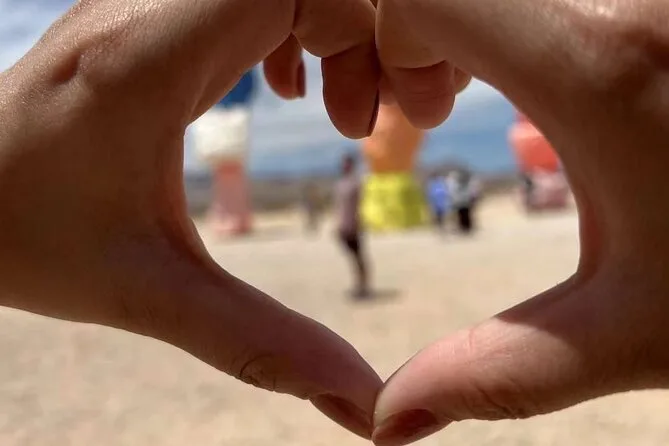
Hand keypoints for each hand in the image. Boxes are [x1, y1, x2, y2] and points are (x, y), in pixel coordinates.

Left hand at [0, 0, 381, 437]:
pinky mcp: (153, 16)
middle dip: (360, 37)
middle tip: (361, 121)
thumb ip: (260, 344)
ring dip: (333, 31)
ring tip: (337, 109)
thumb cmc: (23, 237)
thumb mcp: (148, 294)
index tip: (360, 118)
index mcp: (148, 56)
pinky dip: (297, 27)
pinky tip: (290, 86)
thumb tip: (360, 403)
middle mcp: (148, 5)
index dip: (357, 29)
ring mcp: (148, 2)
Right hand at [374, 0, 668, 443]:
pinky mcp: (657, 2)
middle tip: (439, 107)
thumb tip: (386, 422)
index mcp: (599, 59)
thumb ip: (493, 371)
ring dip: (477, 24)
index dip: (386, 45)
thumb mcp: (634, 332)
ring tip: (500, 99)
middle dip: (422, 33)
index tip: (412, 112)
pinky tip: (559, 91)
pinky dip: (526, 22)